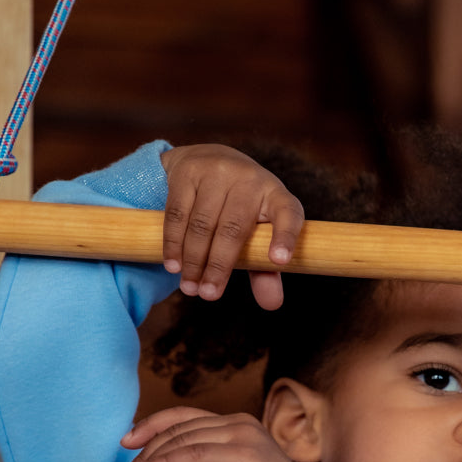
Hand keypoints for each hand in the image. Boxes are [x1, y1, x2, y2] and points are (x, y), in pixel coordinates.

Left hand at [119, 406, 294, 461]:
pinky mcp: (241, 452)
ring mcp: (242, 435)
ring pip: (182, 440)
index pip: (184, 416)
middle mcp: (238, 423)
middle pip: (179, 429)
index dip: (152, 425)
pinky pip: (192, 455)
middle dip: (146, 453)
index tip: (126, 443)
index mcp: (234, 424)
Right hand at [160, 144, 304, 309]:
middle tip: (209, 295)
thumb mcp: (257, 233)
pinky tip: (173, 265)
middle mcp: (250, 179)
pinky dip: (174, 243)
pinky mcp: (187, 171)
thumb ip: (265, 268)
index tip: (279, 261)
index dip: (286, 237)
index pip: (289, 214)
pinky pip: (178, 213)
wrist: (207, 157)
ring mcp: (217, 171)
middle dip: (219, 266)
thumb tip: (272, 304)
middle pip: (234, 229)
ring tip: (189, 287)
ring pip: (202, 223)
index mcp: (276, 195)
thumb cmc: (240, 209)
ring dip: (193, 260)